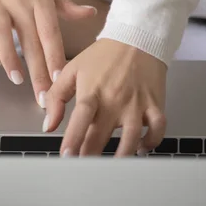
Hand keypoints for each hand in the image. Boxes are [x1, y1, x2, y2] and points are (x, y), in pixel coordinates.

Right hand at [0, 0, 96, 101]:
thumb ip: (66, 4)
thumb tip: (91, 14)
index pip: (50, 33)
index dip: (55, 58)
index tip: (60, 80)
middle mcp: (18, 2)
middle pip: (30, 42)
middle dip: (37, 72)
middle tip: (42, 97)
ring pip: (2, 37)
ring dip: (10, 61)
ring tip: (17, 80)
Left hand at [43, 39, 167, 156]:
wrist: (137, 37)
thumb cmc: (104, 55)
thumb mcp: (73, 69)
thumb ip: (56, 96)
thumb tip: (48, 124)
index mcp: (93, 91)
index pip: (81, 119)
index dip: (73, 140)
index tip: (67, 156)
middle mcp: (115, 99)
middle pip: (102, 135)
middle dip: (90, 155)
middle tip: (84, 167)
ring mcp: (136, 104)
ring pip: (131, 139)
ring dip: (121, 156)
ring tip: (111, 165)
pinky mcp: (154, 104)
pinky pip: (157, 129)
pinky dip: (151, 142)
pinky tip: (141, 148)